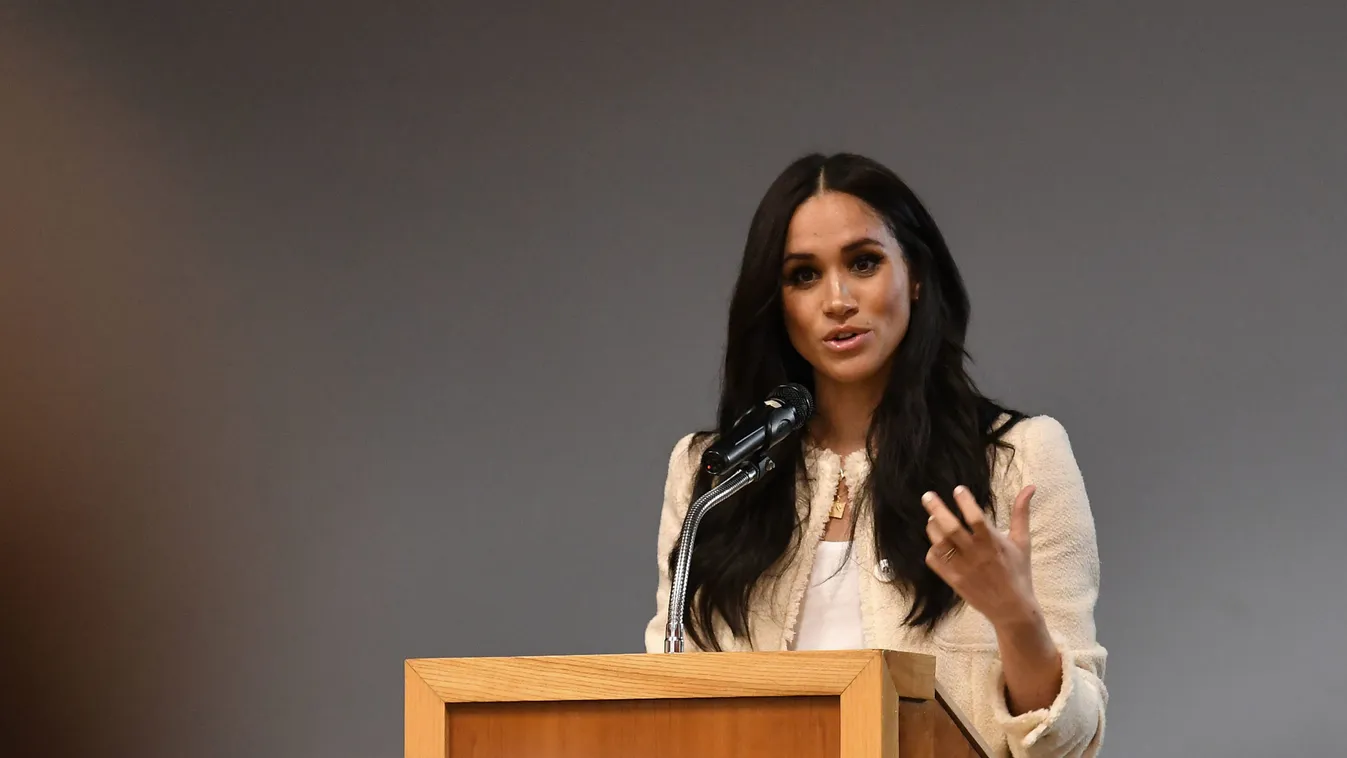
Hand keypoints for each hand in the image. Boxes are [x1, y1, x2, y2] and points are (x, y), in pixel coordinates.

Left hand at [921, 484, 1040, 628]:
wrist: (1012, 609)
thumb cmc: (1018, 572)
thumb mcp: (1022, 541)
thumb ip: (1021, 513)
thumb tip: (1030, 487)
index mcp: (993, 543)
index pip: (976, 518)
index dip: (965, 502)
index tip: (958, 489)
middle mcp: (975, 555)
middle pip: (951, 528)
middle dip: (937, 509)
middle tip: (927, 496)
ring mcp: (961, 568)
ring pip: (939, 543)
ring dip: (933, 528)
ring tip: (932, 518)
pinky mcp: (953, 580)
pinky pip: (934, 561)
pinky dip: (932, 548)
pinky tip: (936, 542)